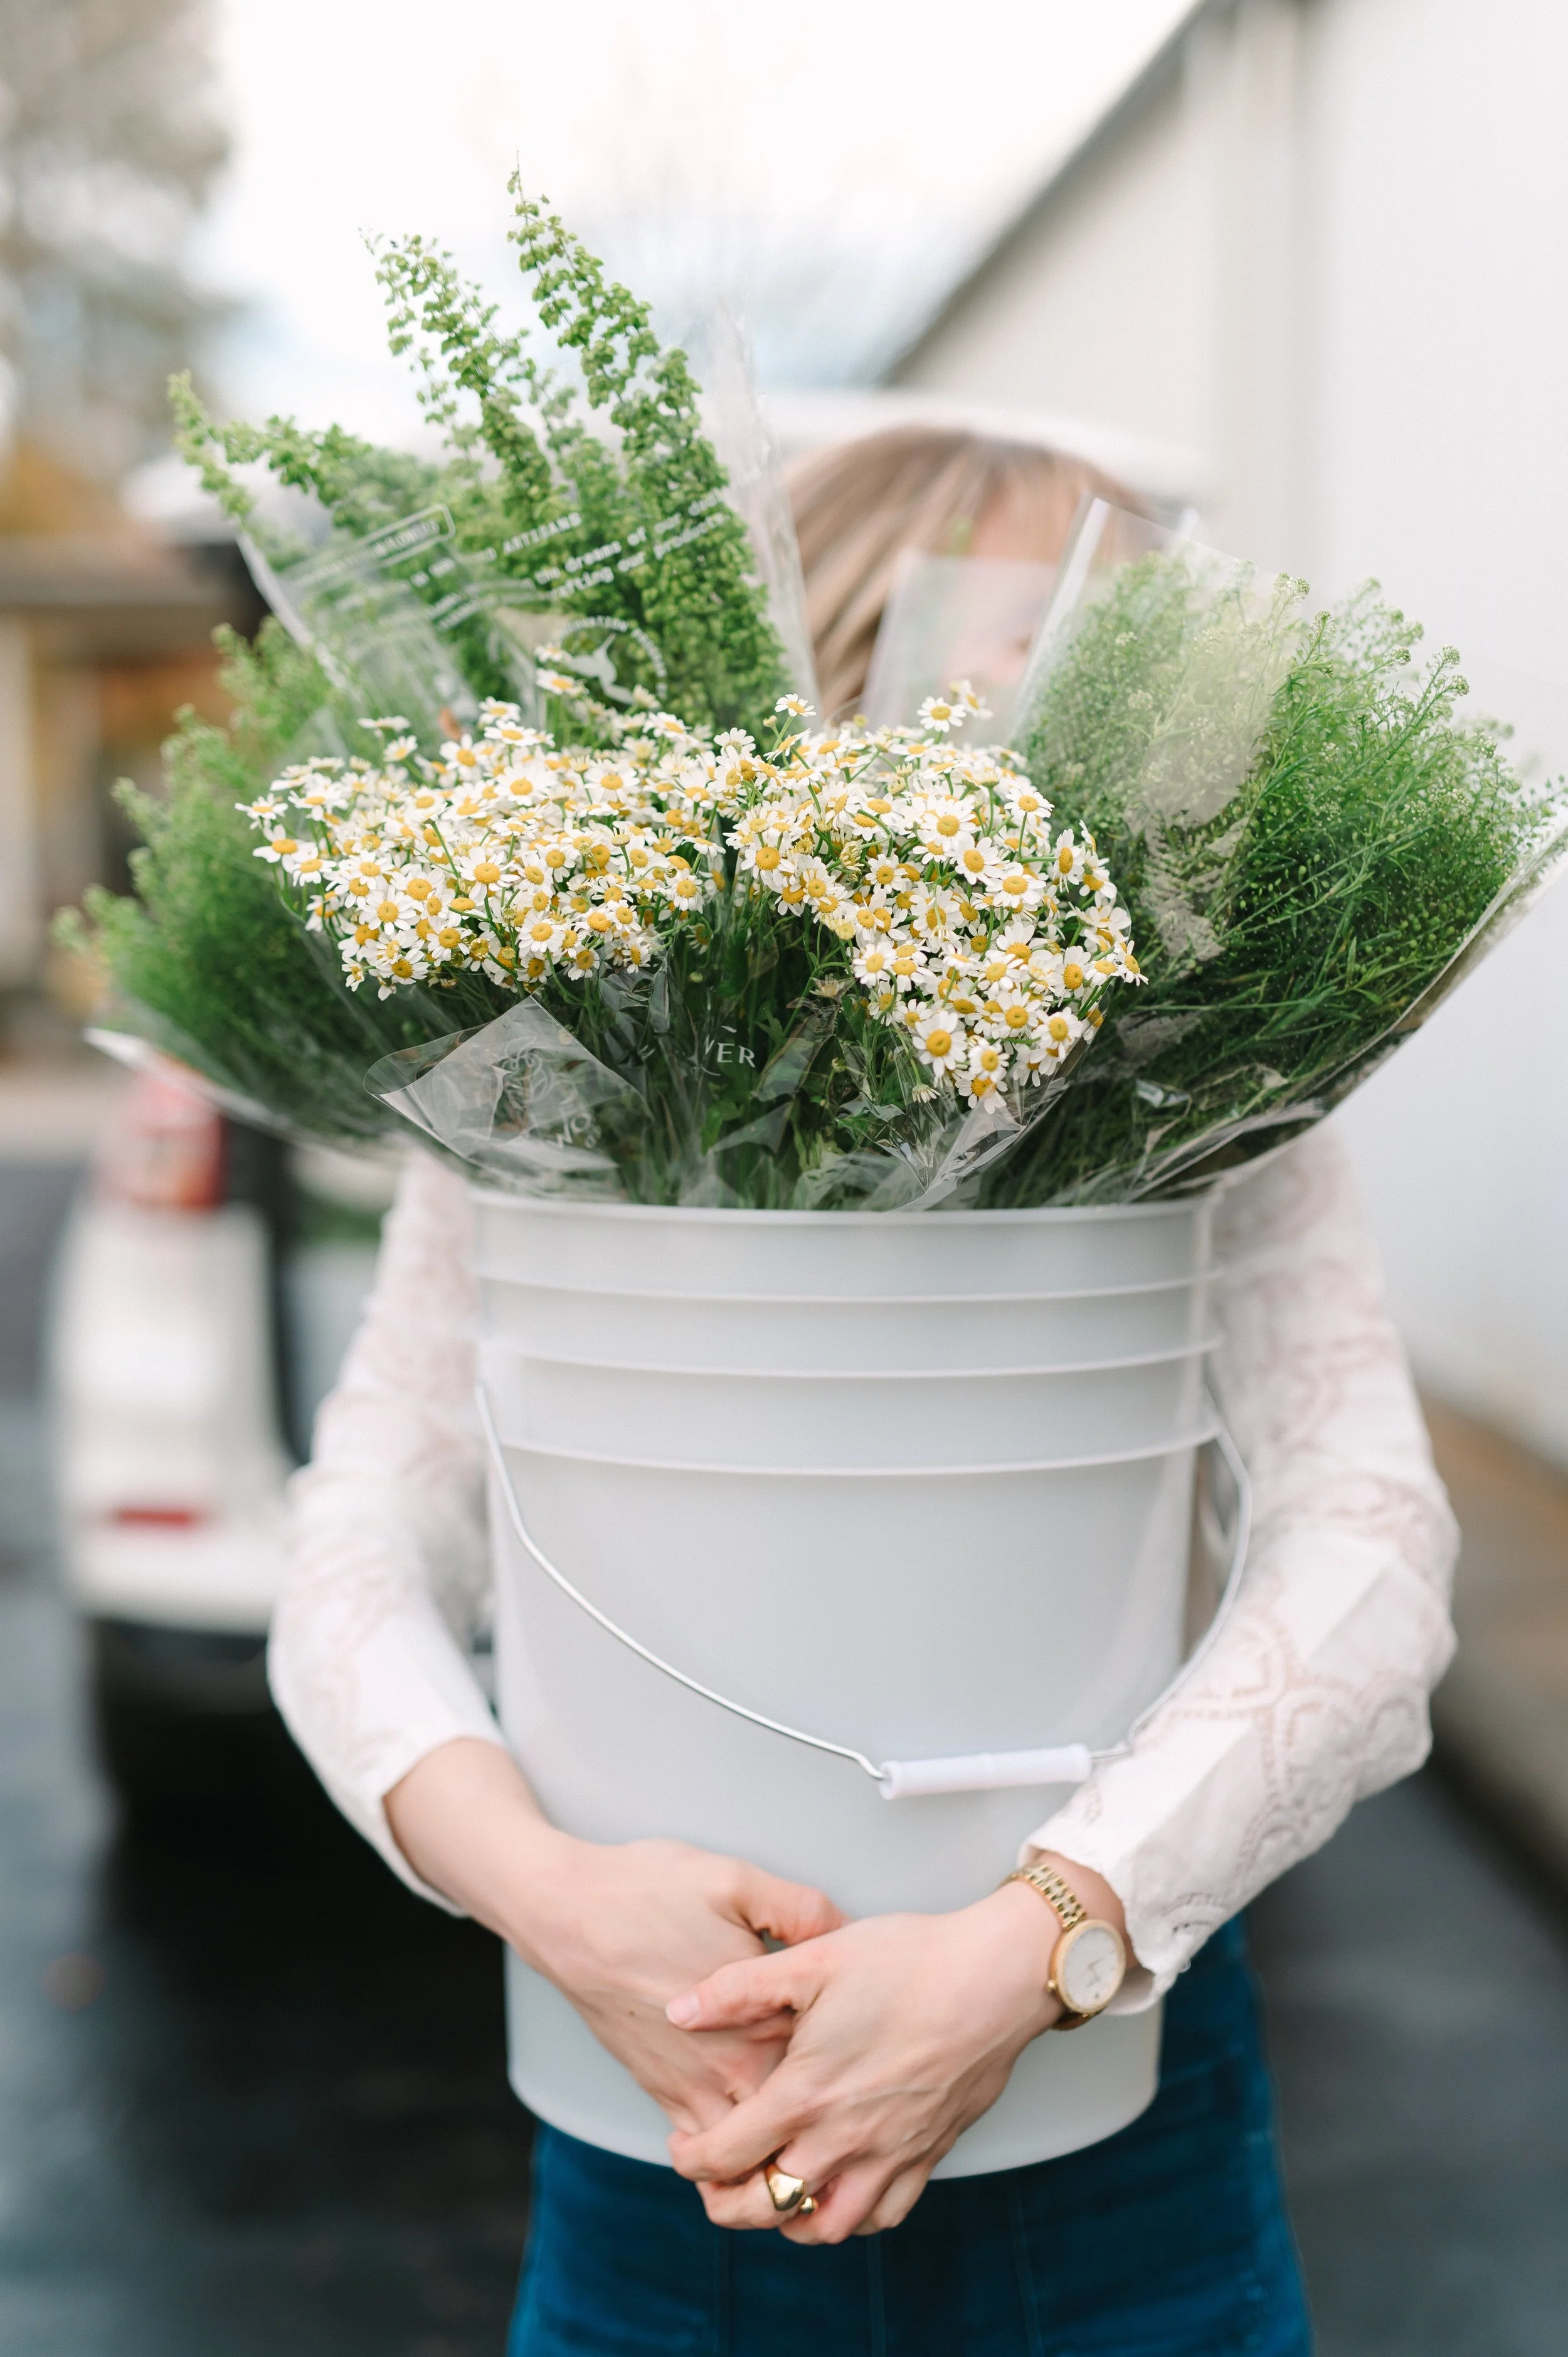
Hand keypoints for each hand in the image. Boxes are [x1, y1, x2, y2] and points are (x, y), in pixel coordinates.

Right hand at [525, 1833, 847, 2134]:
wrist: (566, 1915)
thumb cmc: (647, 1891)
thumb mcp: (736, 1881)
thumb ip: (801, 1910)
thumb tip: (850, 1930)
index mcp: (762, 2017)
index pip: (835, 2063)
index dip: (862, 2053)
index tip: (879, 2041)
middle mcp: (732, 2067)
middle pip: (801, 2122)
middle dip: (833, 2117)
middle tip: (860, 2100)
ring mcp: (692, 2089)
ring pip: (754, 2156)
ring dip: (784, 2152)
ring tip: (814, 2130)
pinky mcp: (660, 2094)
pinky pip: (706, 2155)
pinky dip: (734, 2160)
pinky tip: (754, 2134)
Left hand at [665, 1856, 1125, 2241]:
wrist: (995, 1976)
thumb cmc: (908, 1961)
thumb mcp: (814, 1958)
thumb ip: (738, 1988)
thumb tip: (679, 2010)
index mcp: (806, 2094)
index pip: (725, 2155)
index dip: (689, 2156)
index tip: (683, 2140)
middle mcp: (845, 2139)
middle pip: (764, 2208)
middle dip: (725, 2202)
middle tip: (715, 2176)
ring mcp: (890, 2155)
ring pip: (824, 2227)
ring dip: (787, 2217)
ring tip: (774, 2182)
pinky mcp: (927, 2155)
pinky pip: (882, 2217)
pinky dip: (851, 2216)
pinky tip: (838, 2184)